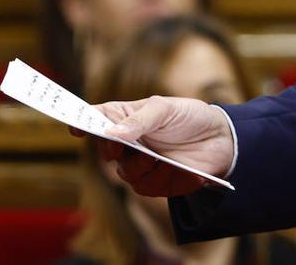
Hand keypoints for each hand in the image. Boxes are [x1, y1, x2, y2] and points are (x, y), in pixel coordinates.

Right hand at [78, 95, 234, 196]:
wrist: (221, 139)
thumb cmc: (191, 116)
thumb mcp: (166, 109)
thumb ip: (140, 120)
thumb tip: (111, 134)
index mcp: (125, 117)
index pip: (96, 120)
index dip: (80, 123)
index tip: (74, 127)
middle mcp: (127, 142)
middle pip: (105, 151)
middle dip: (113, 150)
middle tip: (121, 146)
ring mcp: (139, 163)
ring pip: (124, 173)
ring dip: (141, 166)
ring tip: (160, 159)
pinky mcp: (154, 182)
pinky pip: (145, 186)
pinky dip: (160, 177)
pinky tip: (175, 168)